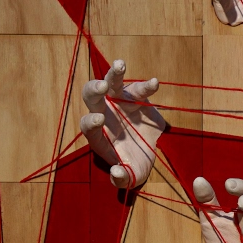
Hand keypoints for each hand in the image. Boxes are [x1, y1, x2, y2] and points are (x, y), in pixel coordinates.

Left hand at [80, 59, 165, 187]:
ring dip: (114, 73)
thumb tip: (116, 172)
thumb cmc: (134, 163)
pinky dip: (146, 85)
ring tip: (120, 64)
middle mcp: (104, 113)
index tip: (99, 120)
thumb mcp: (130, 176)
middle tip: (102, 86)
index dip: (91, 121)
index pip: (87, 124)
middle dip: (94, 89)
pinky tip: (155, 83)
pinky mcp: (135, 96)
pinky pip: (138, 88)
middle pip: (91, 96)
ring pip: (111, 82)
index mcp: (97, 134)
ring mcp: (118, 101)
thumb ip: (122, 178)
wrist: (149, 150)